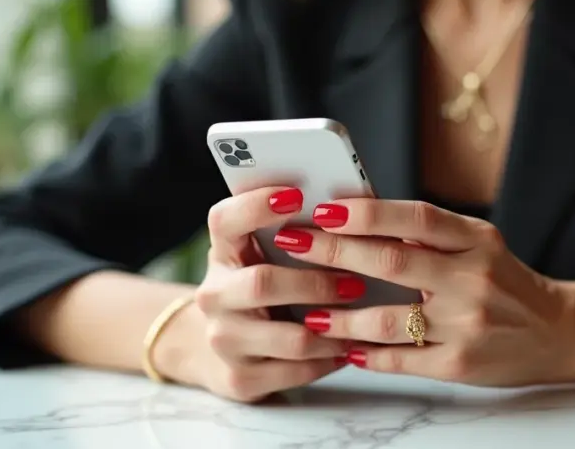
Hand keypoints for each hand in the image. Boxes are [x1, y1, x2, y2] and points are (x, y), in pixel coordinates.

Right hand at [179, 187, 364, 402]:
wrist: (211, 348)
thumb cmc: (257, 287)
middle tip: (355, 282)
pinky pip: (298, 371)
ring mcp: (224, 341)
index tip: (295, 195)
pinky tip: (348, 347)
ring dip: (334, 328)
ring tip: (363, 317)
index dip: (256, 206)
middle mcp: (214, 295)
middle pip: (263, 284)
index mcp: (221, 252)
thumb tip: (351, 206)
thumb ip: (293, 233)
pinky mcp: (240, 378)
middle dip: (316, 283)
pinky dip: (330, 359)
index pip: (225, 221)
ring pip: (291, 338)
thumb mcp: (261, 255)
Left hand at [272, 199, 574, 386]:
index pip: (415, 218)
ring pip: (389, 319)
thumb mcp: (480, 245)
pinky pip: (401, 359)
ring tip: (307, 312)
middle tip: (292, 245)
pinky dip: (367, 353)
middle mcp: (473, 277)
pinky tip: (343, 347)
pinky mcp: (460, 363)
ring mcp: (467, 323)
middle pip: (392, 262)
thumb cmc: (509, 283)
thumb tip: (361, 220)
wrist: (562, 331)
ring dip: (340, 317)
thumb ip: (432, 236)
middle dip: (335, 253)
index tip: (324, 208)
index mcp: (476, 240)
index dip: (367, 212)